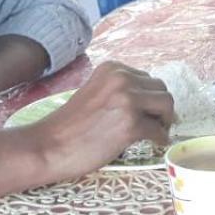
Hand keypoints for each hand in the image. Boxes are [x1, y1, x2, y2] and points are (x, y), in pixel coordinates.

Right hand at [28, 61, 175, 180]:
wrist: (48, 145)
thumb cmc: (69, 125)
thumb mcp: (96, 93)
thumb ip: (119, 90)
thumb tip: (150, 101)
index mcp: (113, 69)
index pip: (148, 79)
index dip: (151, 98)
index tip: (149, 112)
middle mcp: (122, 79)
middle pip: (162, 89)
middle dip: (161, 108)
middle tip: (156, 124)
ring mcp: (127, 100)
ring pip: (166, 105)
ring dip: (164, 120)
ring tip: (155, 132)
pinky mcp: (130, 124)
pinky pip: (158, 131)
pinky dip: (159, 139)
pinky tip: (153, 144)